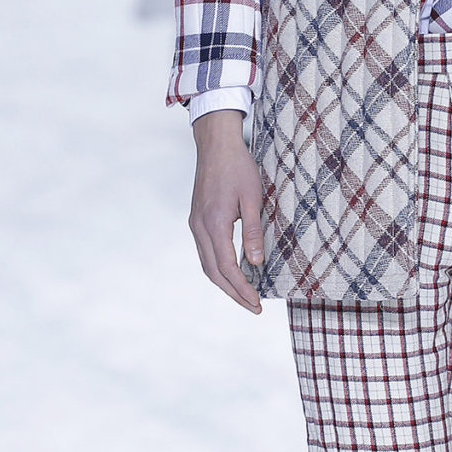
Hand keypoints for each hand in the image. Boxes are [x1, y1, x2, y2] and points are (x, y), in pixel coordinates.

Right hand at [189, 110, 264, 313]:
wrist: (215, 144)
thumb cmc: (237, 167)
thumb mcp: (253, 197)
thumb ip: (253, 231)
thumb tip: (255, 263)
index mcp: (214, 223)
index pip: (226, 267)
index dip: (241, 289)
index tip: (257, 303)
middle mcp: (200, 227)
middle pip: (213, 272)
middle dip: (233, 293)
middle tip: (253, 307)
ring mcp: (195, 224)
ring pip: (206, 264)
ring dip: (224, 283)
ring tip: (244, 296)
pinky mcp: (197, 219)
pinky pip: (204, 252)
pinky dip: (217, 268)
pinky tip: (231, 273)